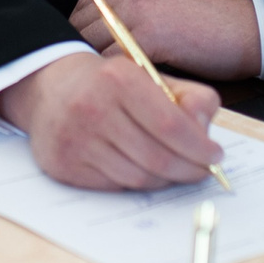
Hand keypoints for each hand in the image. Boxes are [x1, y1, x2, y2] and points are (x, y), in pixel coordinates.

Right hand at [0, 51, 224, 189]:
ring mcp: (74, 139)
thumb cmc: (109, 84)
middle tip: (202, 171)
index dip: (199, 147)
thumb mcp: (151, 76)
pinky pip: (114, 186)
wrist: (48, 86)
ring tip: (174, 170)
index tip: (215, 156)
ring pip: (137, 177)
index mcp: (119, 79)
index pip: (171, 125)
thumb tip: (206, 134)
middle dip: (189, 170)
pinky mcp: (62, 165)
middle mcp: (92, 108)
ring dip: (164, 180)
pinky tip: (142, 169)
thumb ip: (190, 97)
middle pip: (157, 158)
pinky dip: (136, 183)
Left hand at [68, 0, 260, 79]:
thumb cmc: (209, 27)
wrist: (245, 31)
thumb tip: (100, 38)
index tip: (79, 55)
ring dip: (93, 67)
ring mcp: (140, 8)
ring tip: (98, 87)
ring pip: (94, 42)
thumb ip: (131, 13)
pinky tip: (120, 90)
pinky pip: (114, 59)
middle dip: (80, 51)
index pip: (85, 4)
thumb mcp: (164, 6)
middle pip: (83, 21)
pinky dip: (113, 77)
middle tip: (84, 77)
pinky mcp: (151, 34)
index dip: (79, 32)